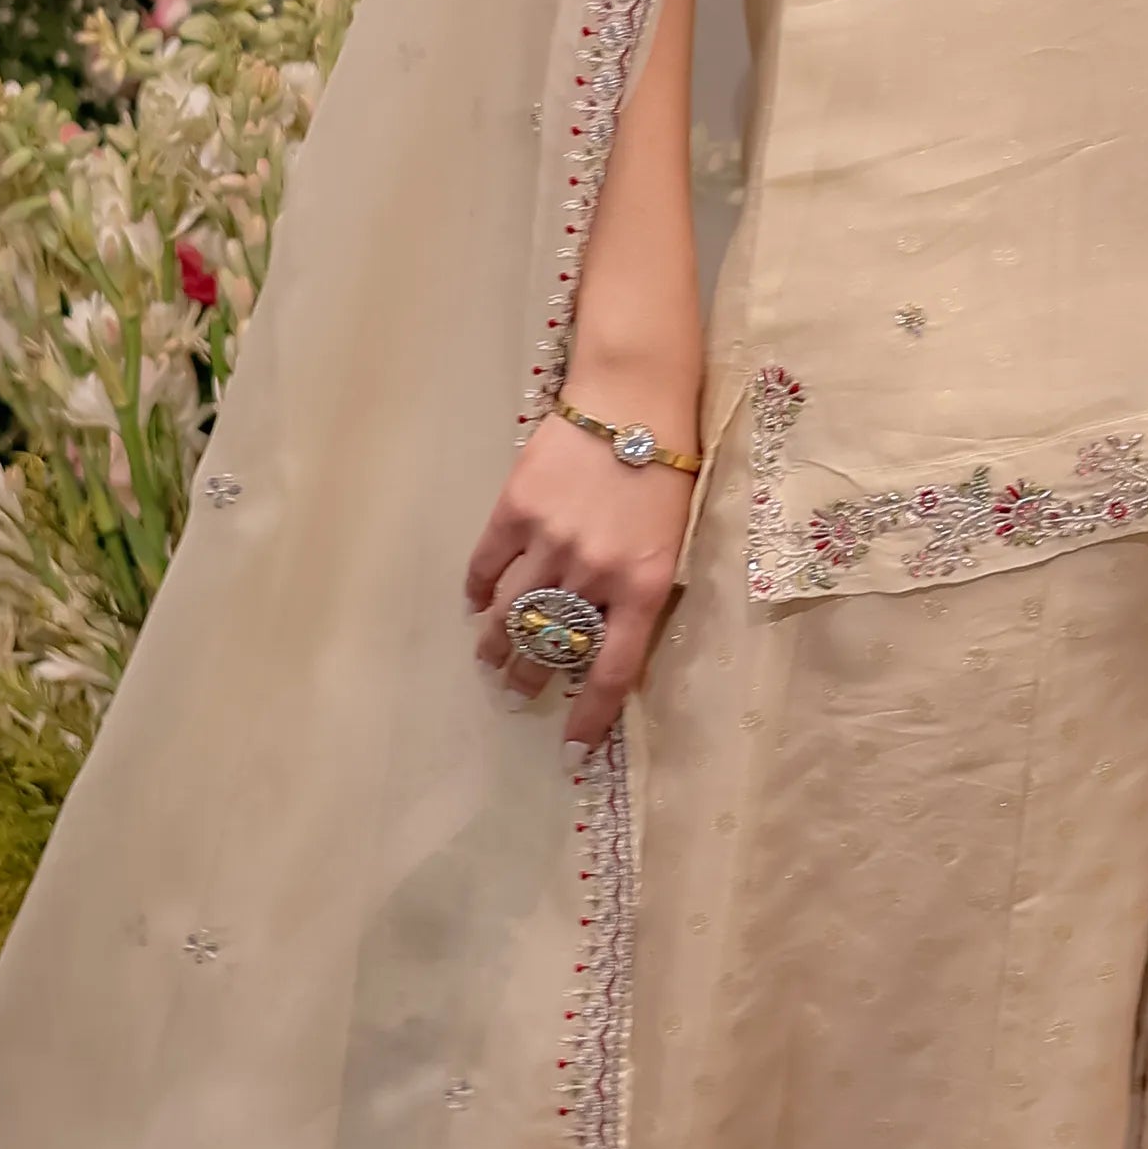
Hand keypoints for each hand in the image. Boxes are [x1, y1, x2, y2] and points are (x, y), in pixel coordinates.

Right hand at [464, 406, 696, 750]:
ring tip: (489, 656)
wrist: (634, 399)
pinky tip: (476, 600)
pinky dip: (478, 588)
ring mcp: (551, 541)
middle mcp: (595, 573)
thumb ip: (638, 592)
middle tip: (518, 689)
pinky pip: (486, 565)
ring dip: (495, 644)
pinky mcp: (516, 509)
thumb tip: (599, 640)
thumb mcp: (671, 543)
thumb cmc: (667, 471)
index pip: (611, 673)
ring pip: (510, 614)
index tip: (572, 749)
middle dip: (529, 677)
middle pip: (549, 648)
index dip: (588, 716)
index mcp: (644, 587)